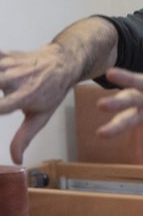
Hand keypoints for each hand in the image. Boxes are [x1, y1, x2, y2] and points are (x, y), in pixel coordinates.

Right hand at [0, 44, 75, 163]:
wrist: (63, 63)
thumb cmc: (52, 91)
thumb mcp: (41, 116)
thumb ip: (24, 137)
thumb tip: (16, 160)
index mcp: (25, 96)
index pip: (0, 107)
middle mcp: (16, 79)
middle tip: (2, 103)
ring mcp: (10, 65)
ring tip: (1, 92)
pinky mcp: (5, 55)